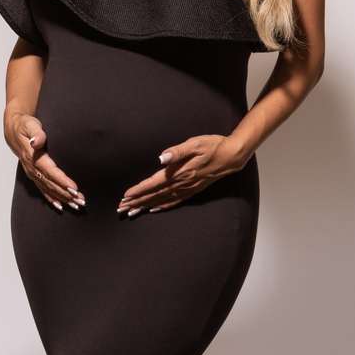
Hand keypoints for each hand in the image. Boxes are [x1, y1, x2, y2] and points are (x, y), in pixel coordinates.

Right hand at [7, 114, 83, 210]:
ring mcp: (33, 173)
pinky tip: (60, 206)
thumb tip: (36, 141)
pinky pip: (43, 189)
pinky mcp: (34, 175)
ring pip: (49, 189)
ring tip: (76, 205)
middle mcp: (32, 168)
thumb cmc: (25, 126)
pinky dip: (51, 198)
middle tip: (80, 200)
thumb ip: (36, 133)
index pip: (50, 171)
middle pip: (51, 183)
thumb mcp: (30, 125)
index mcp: (33, 156)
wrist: (14, 130)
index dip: (62, 180)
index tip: (74, 188)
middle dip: (66, 193)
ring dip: (62, 198)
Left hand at [117, 134, 244, 215]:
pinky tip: (155, 209)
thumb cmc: (213, 145)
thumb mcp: (196, 143)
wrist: (232, 156)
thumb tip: (162, 158)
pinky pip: (176, 200)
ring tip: (133, 212)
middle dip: (138, 201)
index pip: (155, 182)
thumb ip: (178, 151)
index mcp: (181, 171)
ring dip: (147, 206)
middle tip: (122, 209)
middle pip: (156, 194)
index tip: (126, 196)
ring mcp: (189, 188)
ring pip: (163, 199)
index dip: (140, 189)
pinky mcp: (194, 189)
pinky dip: (163, 206)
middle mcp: (183, 182)